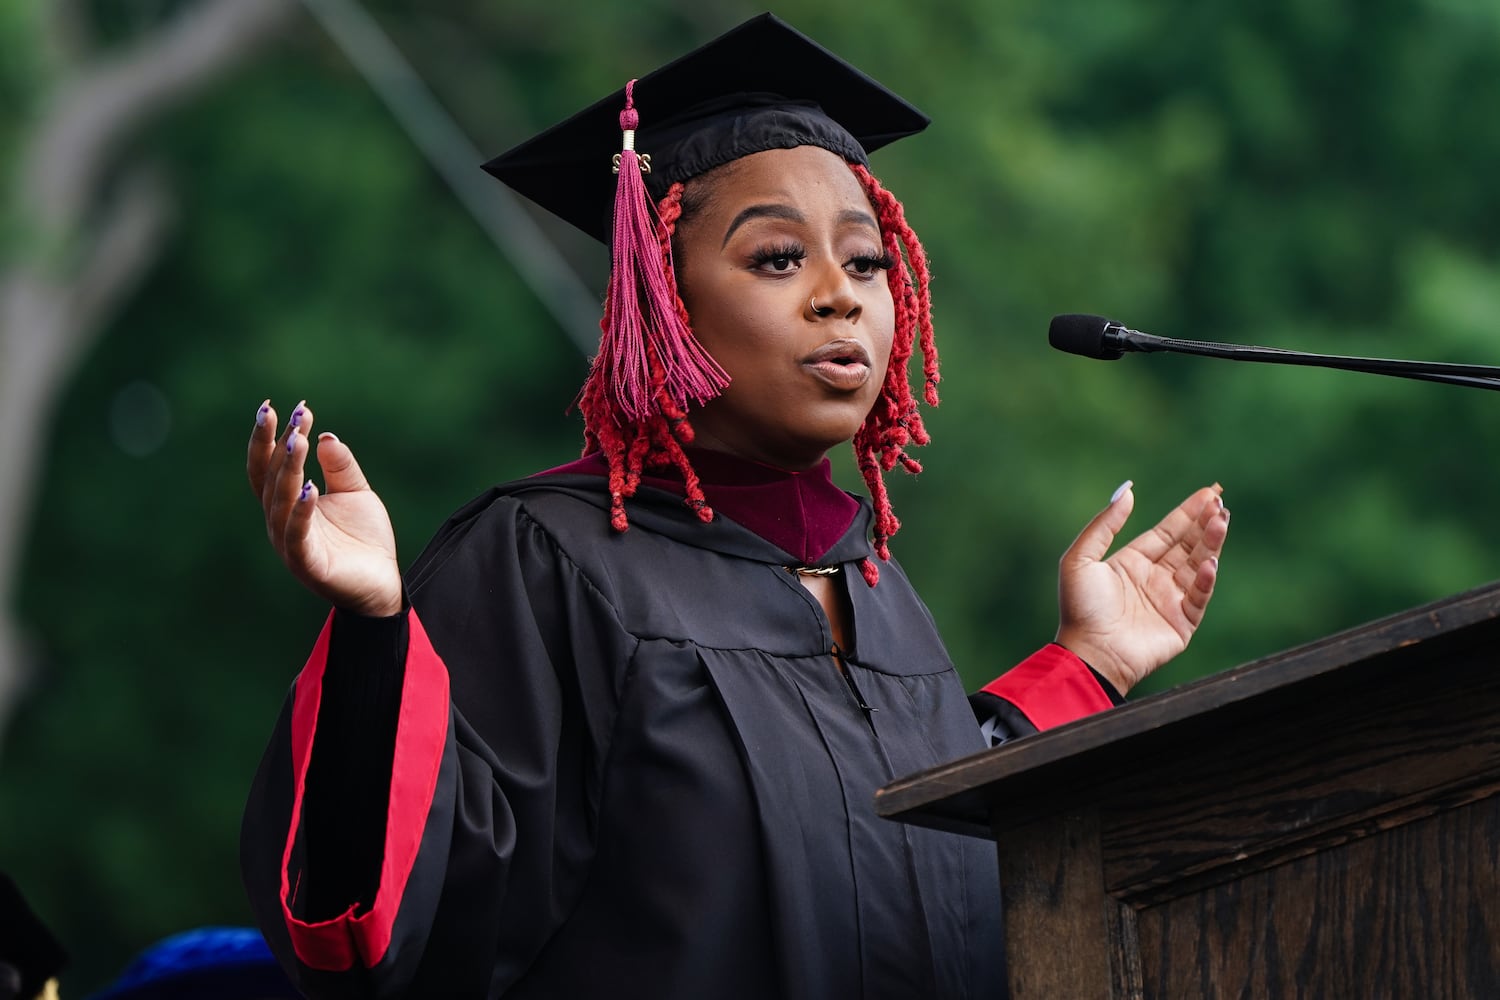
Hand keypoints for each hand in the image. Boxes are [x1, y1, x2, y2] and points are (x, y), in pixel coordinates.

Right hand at [247, 400, 402, 616]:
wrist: (382, 582)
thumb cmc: (364, 539)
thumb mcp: (356, 493)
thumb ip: (340, 467)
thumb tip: (325, 436)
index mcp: (287, 504)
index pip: (270, 466)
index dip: (273, 437)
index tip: (288, 406)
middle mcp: (281, 522)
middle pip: (270, 479)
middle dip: (278, 444)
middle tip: (293, 414)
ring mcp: (290, 543)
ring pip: (280, 502)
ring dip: (287, 469)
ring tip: (297, 440)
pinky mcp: (307, 564)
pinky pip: (297, 535)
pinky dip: (300, 511)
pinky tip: (309, 487)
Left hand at [1054, 481, 1229, 694]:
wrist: (1089, 653)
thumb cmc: (1080, 608)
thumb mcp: (1080, 558)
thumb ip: (1104, 524)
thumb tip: (1128, 489)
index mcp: (1132, 562)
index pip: (1167, 532)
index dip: (1187, 513)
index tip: (1209, 493)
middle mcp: (1154, 578)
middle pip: (1187, 545)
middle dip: (1205, 523)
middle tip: (1220, 502)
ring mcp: (1170, 600)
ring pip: (1198, 566)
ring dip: (1211, 544)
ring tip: (1222, 521)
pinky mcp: (1181, 623)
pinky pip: (1199, 598)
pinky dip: (1206, 581)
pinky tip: (1210, 562)